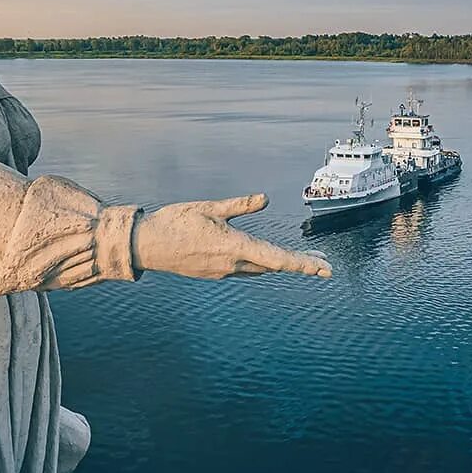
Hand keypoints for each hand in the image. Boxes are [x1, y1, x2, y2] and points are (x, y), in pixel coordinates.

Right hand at [132, 193, 330, 279]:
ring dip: (281, 264)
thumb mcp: (209, 208)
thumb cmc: (175, 222)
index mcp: (234, 247)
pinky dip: (261, 264)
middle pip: (274, 266)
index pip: (277, 258)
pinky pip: (245, 269)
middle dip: (299, 264)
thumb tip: (265, 199)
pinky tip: (265, 258)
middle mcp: (232, 264)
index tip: (324, 269)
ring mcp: (223, 272)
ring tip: (301, 260)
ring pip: (260, 269)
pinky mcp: (214, 273)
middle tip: (324, 265)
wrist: (146, 245)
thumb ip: (239, 205)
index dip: (303, 264)